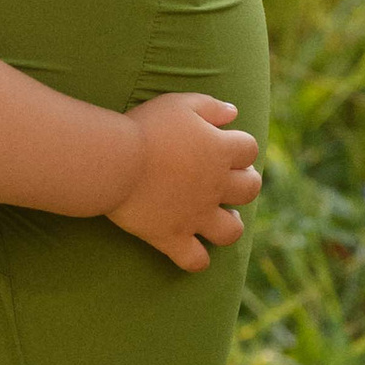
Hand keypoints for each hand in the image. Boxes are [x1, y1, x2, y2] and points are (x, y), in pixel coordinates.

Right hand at [108, 94, 262, 273]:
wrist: (114, 161)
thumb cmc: (144, 127)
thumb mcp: (179, 103)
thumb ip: (211, 107)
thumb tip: (234, 113)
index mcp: (219, 150)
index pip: (250, 149)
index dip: (240, 147)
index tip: (223, 145)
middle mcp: (216, 185)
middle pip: (251, 189)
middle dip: (243, 183)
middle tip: (224, 181)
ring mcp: (196, 215)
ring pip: (232, 231)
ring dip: (229, 224)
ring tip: (214, 217)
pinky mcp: (173, 237)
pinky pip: (195, 261)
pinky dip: (196, 259)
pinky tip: (188, 248)